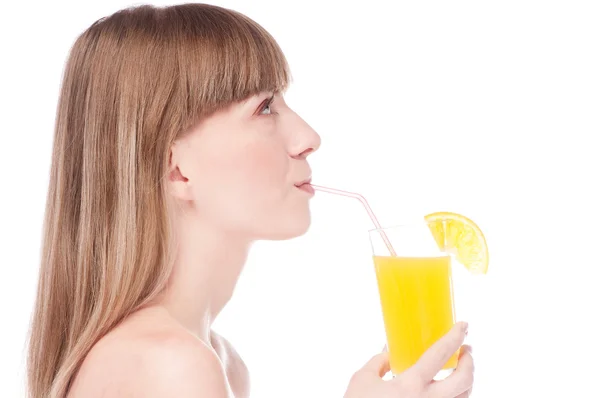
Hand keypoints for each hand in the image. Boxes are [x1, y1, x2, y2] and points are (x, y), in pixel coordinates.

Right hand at [343, 322, 472, 397]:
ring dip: (466, 380)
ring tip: (460, 369)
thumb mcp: (362, 380)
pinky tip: (448, 389)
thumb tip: (389, 351)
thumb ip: (378, 362)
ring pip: (464, 397)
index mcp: (411, 385)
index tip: (463, 325)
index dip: (454, 337)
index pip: (439, 355)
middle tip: (466, 350)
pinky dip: (456, 396)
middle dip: (469, 361)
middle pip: (463, 379)